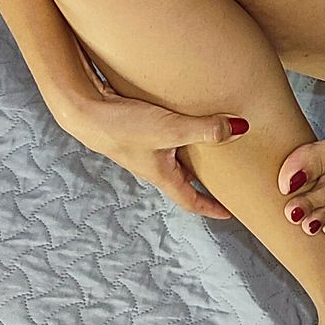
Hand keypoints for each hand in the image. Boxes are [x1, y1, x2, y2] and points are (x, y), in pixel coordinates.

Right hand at [50, 45, 246, 219]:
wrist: (84, 111)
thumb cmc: (124, 127)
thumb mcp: (171, 129)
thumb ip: (205, 129)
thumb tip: (240, 129)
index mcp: (161, 175)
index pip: (190, 200)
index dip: (211, 208)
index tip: (228, 214)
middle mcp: (153, 165)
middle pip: (185, 179)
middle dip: (205, 181)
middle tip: (228, 178)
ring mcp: (144, 149)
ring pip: (175, 157)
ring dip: (194, 155)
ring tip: (214, 144)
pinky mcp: (138, 130)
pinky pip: (166, 138)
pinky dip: (181, 134)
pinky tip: (186, 116)